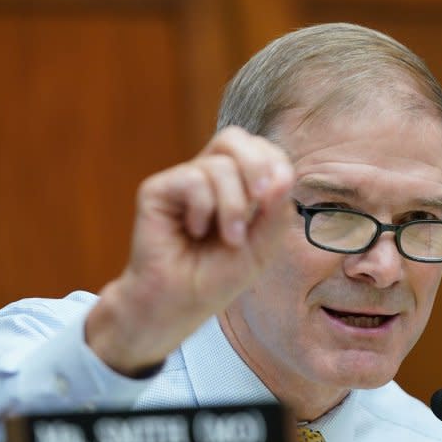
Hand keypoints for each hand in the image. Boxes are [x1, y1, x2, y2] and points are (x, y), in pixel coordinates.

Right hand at [86, 126, 294, 374]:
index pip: (259, 149)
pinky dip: (204, 209)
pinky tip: (195, 231)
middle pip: (235, 138)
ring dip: (233, 206)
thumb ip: (277, 211)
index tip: (275, 199)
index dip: (274, 163)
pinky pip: (193, 179)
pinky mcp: (157, 190)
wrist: (180, 304)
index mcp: (235, 185)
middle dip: (257, 166)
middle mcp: (206, 177)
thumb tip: (284, 174)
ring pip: (220, 164)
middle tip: (261, 200)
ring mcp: (181, 181)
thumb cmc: (217, 277)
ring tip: (228, 238)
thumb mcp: (262, 247)